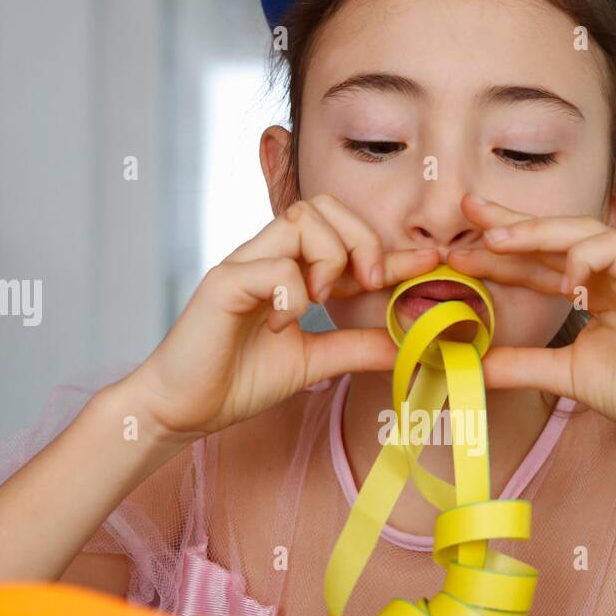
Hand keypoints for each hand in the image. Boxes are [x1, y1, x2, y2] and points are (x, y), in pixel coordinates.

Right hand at [130, 195, 438, 439]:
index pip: (345, 237)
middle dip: (359, 239)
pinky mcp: (223, 282)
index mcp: (289, 270)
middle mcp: (267, 257)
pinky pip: (274, 265)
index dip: (389, 248)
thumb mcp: (315, 362)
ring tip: (318, 302)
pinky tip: (282, 325)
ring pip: (301, 221)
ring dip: (326, 259)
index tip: (429, 262)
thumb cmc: (238, 381)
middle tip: (366, 284)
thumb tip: (407, 345)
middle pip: (323, 205)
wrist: (185, 409)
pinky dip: (291, 294)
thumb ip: (357, 347)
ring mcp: (244, 265)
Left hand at [449, 193, 615, 460]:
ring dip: (536, 232)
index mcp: (598, 288)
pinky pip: (614, 250)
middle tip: (466, 209)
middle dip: (510, 222)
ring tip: (493, 239)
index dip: (501, 255)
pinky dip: (583, 257)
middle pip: (556, 236)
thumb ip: (522, 363)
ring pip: (582, 231)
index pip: (542, 262)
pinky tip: (560, 278)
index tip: (457, 253)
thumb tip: (472, 365)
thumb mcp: (566, 374)